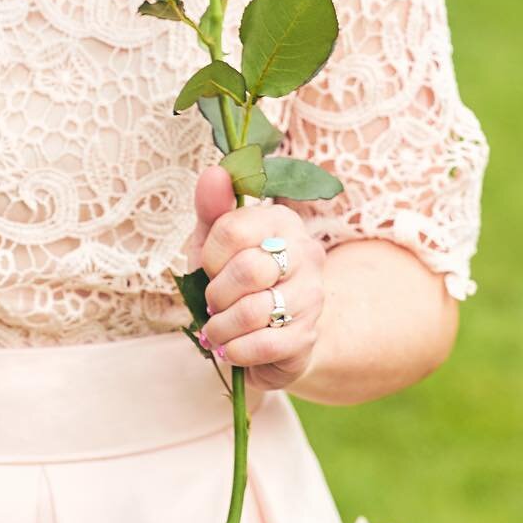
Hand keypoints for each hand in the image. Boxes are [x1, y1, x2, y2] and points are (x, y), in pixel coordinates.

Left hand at [182, 166, 327, 392]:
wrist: (271, 335)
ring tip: (217, 330)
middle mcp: (307, 252)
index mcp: (282, 221)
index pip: (231, 230)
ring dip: (220, 327)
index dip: (209, 257)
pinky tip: (232, 347)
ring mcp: (313, 296)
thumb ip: (212, 209)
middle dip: (216, 294)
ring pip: (253, 311)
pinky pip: (261, 345)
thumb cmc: (235, 283)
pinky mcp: (308, 336)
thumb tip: (214, 172)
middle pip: (247, 271)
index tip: (211, 270)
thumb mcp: (214, 244)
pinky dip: (234, 350)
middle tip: (214, 303)